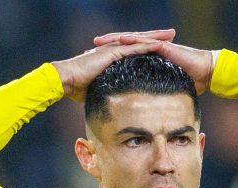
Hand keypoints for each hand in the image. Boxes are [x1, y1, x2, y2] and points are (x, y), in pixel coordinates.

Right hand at [53, 31, 172, 101]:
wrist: (65, 80)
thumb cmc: (77, 87)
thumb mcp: (98, 88)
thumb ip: (107, 91)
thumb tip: (114, 104)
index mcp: (111, 57)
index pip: (133, 49)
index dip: (147, 46)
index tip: (162, 46)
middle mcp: (113, 49)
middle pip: (139, 41)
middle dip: (156, 37)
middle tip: (172, 34)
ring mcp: (112, 50)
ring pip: (138, 41)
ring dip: (155, 38)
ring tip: (170, 35)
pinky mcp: (111, 53)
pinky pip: (132, 48)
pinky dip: (145, 46)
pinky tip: (158, 45)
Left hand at [94, 30, 213, 93]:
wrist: (207, 74)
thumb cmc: (192, 83)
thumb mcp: (167, 91)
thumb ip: (156, 98)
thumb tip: (148, 114)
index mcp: (149, 59)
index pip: (127, 56)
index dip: (110, 57)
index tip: (94, 61)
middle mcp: (152, 50)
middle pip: (125, 45)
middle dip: (107, 46)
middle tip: (91, 47)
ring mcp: (158, 46)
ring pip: (132, 40)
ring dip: (115, 40)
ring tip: (100, 42)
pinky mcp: (164, 47)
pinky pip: (146, 42)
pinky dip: (133, 41)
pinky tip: (121, 41)